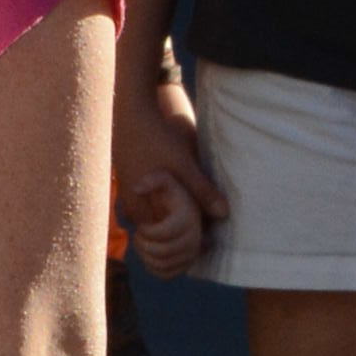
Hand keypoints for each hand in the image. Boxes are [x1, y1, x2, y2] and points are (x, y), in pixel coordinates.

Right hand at [113, 59, 222, 268]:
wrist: (132, 113)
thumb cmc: (157, 138)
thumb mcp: (184, 163)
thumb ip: (202, 190)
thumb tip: (223, 214)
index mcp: (145, 210)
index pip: (171, 241)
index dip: (192, 242)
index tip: (209, 240)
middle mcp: (136, 212)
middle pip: (164, 240)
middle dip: (185, 241)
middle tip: (208, 239)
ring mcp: (132, 204)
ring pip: (159, 230)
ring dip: (179, 230)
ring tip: (200, 225)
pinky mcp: (135, 194)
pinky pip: (153, 218)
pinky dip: (169, 220)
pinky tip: (185, 208)